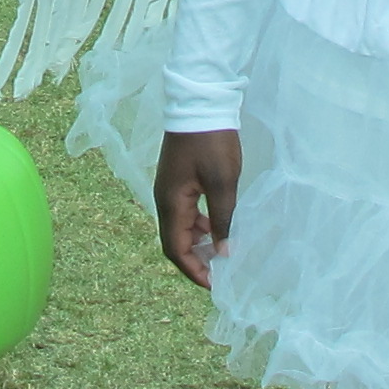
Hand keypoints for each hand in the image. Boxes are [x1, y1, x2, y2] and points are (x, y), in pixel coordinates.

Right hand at [153, 129, 239, 287]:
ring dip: (198, 244)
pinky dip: (199, 226)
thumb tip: (224, 253)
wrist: (199, 103)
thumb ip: (223, 220)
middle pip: (174, 242)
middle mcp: (164, 200)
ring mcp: (168, 190)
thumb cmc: (212, 142)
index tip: (214, 284)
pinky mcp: (177, 181)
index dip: (193, 271)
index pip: (175, 249)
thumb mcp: (223, 183)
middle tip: (220, 274)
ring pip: (180, 228)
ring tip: (222, 253)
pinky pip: (184, 213)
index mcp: (171, 203)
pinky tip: (217, 226)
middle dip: (195, 261)